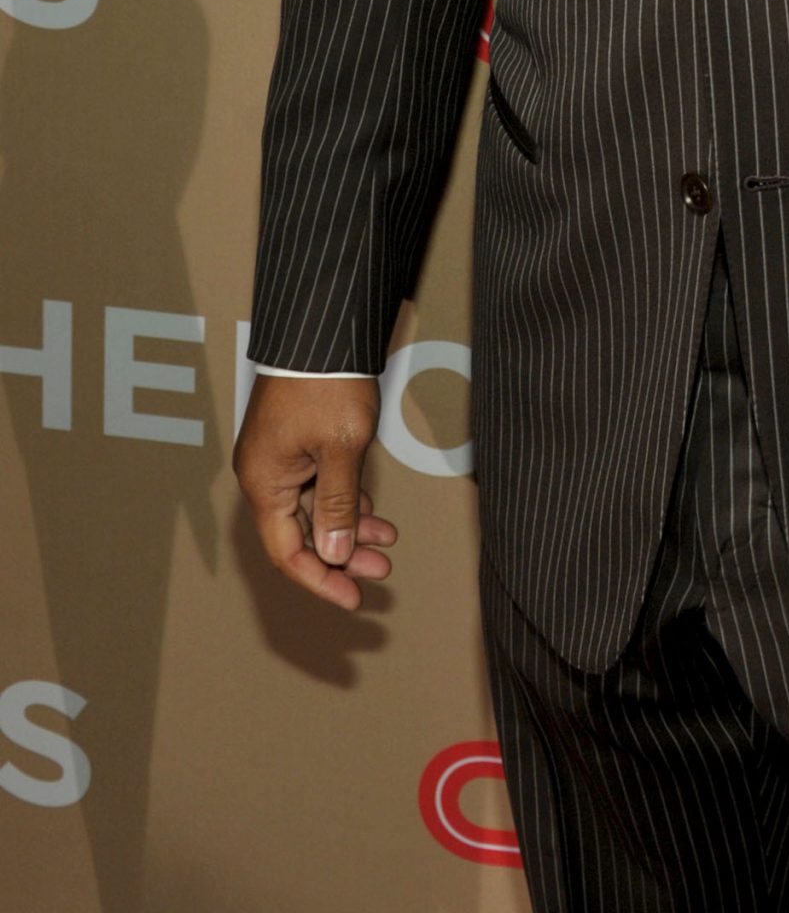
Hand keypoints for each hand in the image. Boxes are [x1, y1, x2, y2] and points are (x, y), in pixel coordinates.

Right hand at [234, 375, 394, 610]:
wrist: (322, 329)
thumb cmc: (326, 383)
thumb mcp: (340, 449)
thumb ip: (337, 504)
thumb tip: (334, 555)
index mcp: (264, 482)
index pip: (287, 551)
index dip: (320, 579)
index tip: (352, 597)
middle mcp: (265, 474)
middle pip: (301, 533)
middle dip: (342, 554)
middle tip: (381, 570)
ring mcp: (279, 457)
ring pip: (313, 509)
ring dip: (348, 527)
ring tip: (386, 541)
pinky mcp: (295, 441)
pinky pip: (316, 484)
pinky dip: (344, 500)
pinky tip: (372, 510)